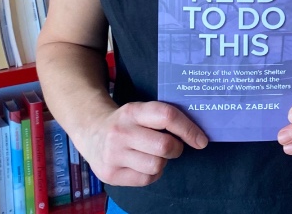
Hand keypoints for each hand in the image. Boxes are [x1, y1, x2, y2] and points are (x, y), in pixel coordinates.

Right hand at [77, 101, 207, 186]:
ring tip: (153, 155)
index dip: (189, 129)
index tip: (201, 140)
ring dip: (162, 162)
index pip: (167, 116)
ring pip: (157, 165)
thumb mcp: (140, 111)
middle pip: (164, 146)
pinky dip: (151, 174)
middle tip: (173, 147)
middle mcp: (121, 132)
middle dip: (176, 148)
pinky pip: (146, 179)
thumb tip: (197, 134)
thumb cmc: (127, 122)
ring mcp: (113, 154)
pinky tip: (142, 164)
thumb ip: (163, 117)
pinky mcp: (110, 174)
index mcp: (133, 111)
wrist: (91, 131)